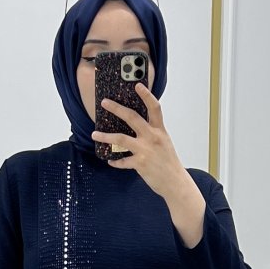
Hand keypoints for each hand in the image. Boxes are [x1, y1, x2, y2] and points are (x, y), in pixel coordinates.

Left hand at [92, 83, 187, 200]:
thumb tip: (136, 126)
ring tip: (94, 134)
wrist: (175, 183)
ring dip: (105, 136)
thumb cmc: (169, 162)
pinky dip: (115, 161)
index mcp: (160, 130)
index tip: (137, 85)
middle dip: (117, 108)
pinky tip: (110, 160)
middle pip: (132, 117)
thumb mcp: (164, 143)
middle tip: (105, 102)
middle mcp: (152, 137)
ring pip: (121, 139)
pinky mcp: (140, 164)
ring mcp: (145, 150)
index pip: (154, 108)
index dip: (146, 95)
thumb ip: (152, 133)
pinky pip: (122, 161)